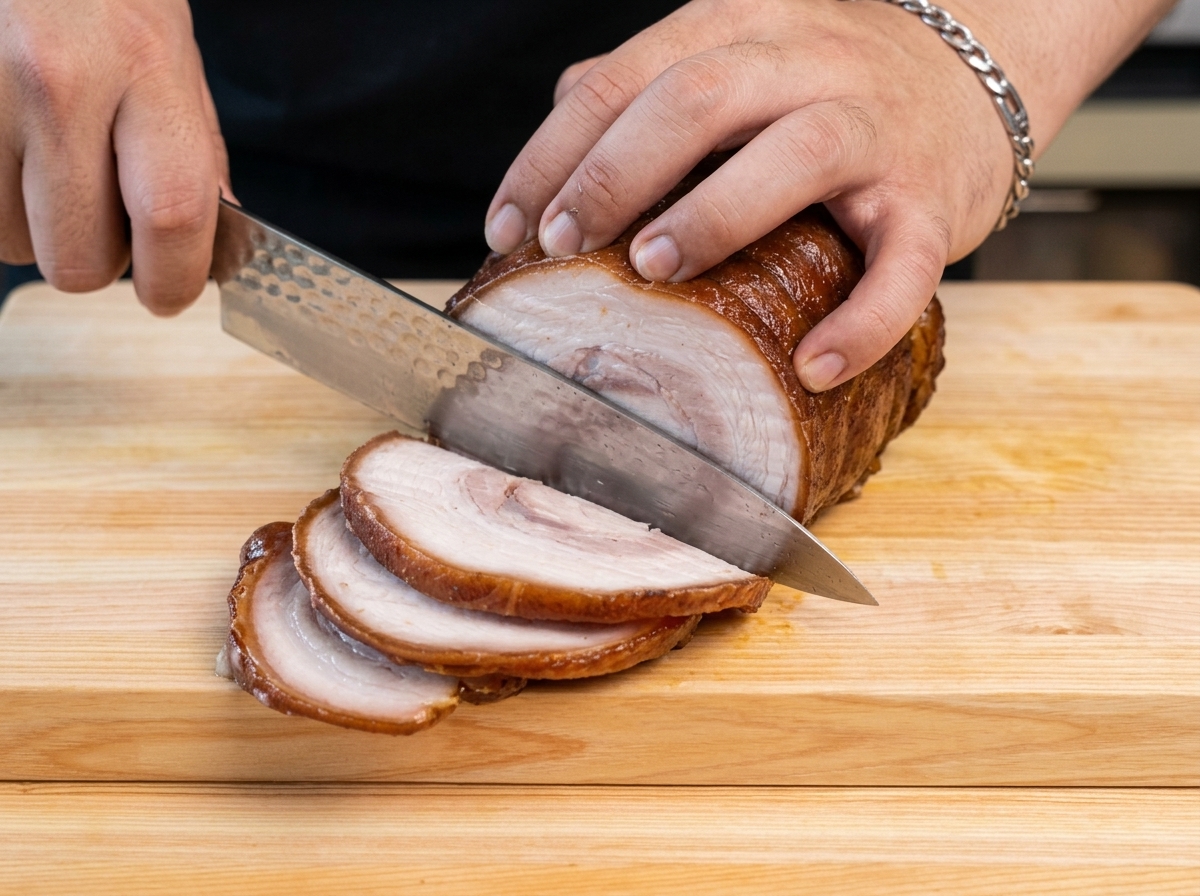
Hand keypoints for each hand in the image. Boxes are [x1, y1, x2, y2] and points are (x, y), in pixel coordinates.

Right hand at [0, 0, 230, 313]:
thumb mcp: (170, 46)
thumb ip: (192, 150)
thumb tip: (209, 247)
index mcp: (145, 66)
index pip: (173, 216)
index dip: (173, 279)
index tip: (168, 292)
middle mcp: (59, 80)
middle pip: (76, 257)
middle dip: (94, 262)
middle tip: (100, 219)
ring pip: (8, 242)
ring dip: (32, 228)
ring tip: (43, 162)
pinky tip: (7, 145)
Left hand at [484, 0, 1014, 391]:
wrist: (977, 72)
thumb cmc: (829, 82)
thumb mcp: (739, 54)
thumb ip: (655, 79)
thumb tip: (562, 113)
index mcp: (741, 26)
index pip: (627, 78)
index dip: (554, 154)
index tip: (506, 227)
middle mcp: (808, 63)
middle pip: (699, 97)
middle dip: (614, 173)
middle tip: (560, 244)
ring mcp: (877, 129)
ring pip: (799, 155)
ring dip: (716, 214)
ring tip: (654, 269)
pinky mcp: (934, 201)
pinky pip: (905, 265)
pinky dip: (862, 321)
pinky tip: (813, 367)